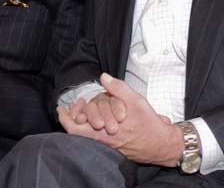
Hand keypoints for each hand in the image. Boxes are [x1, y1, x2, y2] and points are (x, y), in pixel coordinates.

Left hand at [58, 73, 182, 165]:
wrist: (162, 144)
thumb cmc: (149, 124)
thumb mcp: (135, 101)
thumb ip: (118, 88)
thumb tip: (104, 77)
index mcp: (104, 132)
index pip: (75, 128)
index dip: (65, 118)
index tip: (61, 108)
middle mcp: (103, 141)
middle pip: (78, 132)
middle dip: (74, 117)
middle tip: (76, 104)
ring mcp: (108, 145)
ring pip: (87, 134)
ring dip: (83, 120)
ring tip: (84, 108)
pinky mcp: (114, 146)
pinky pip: (96, 137)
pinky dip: (92, 126)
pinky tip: (98, 116)